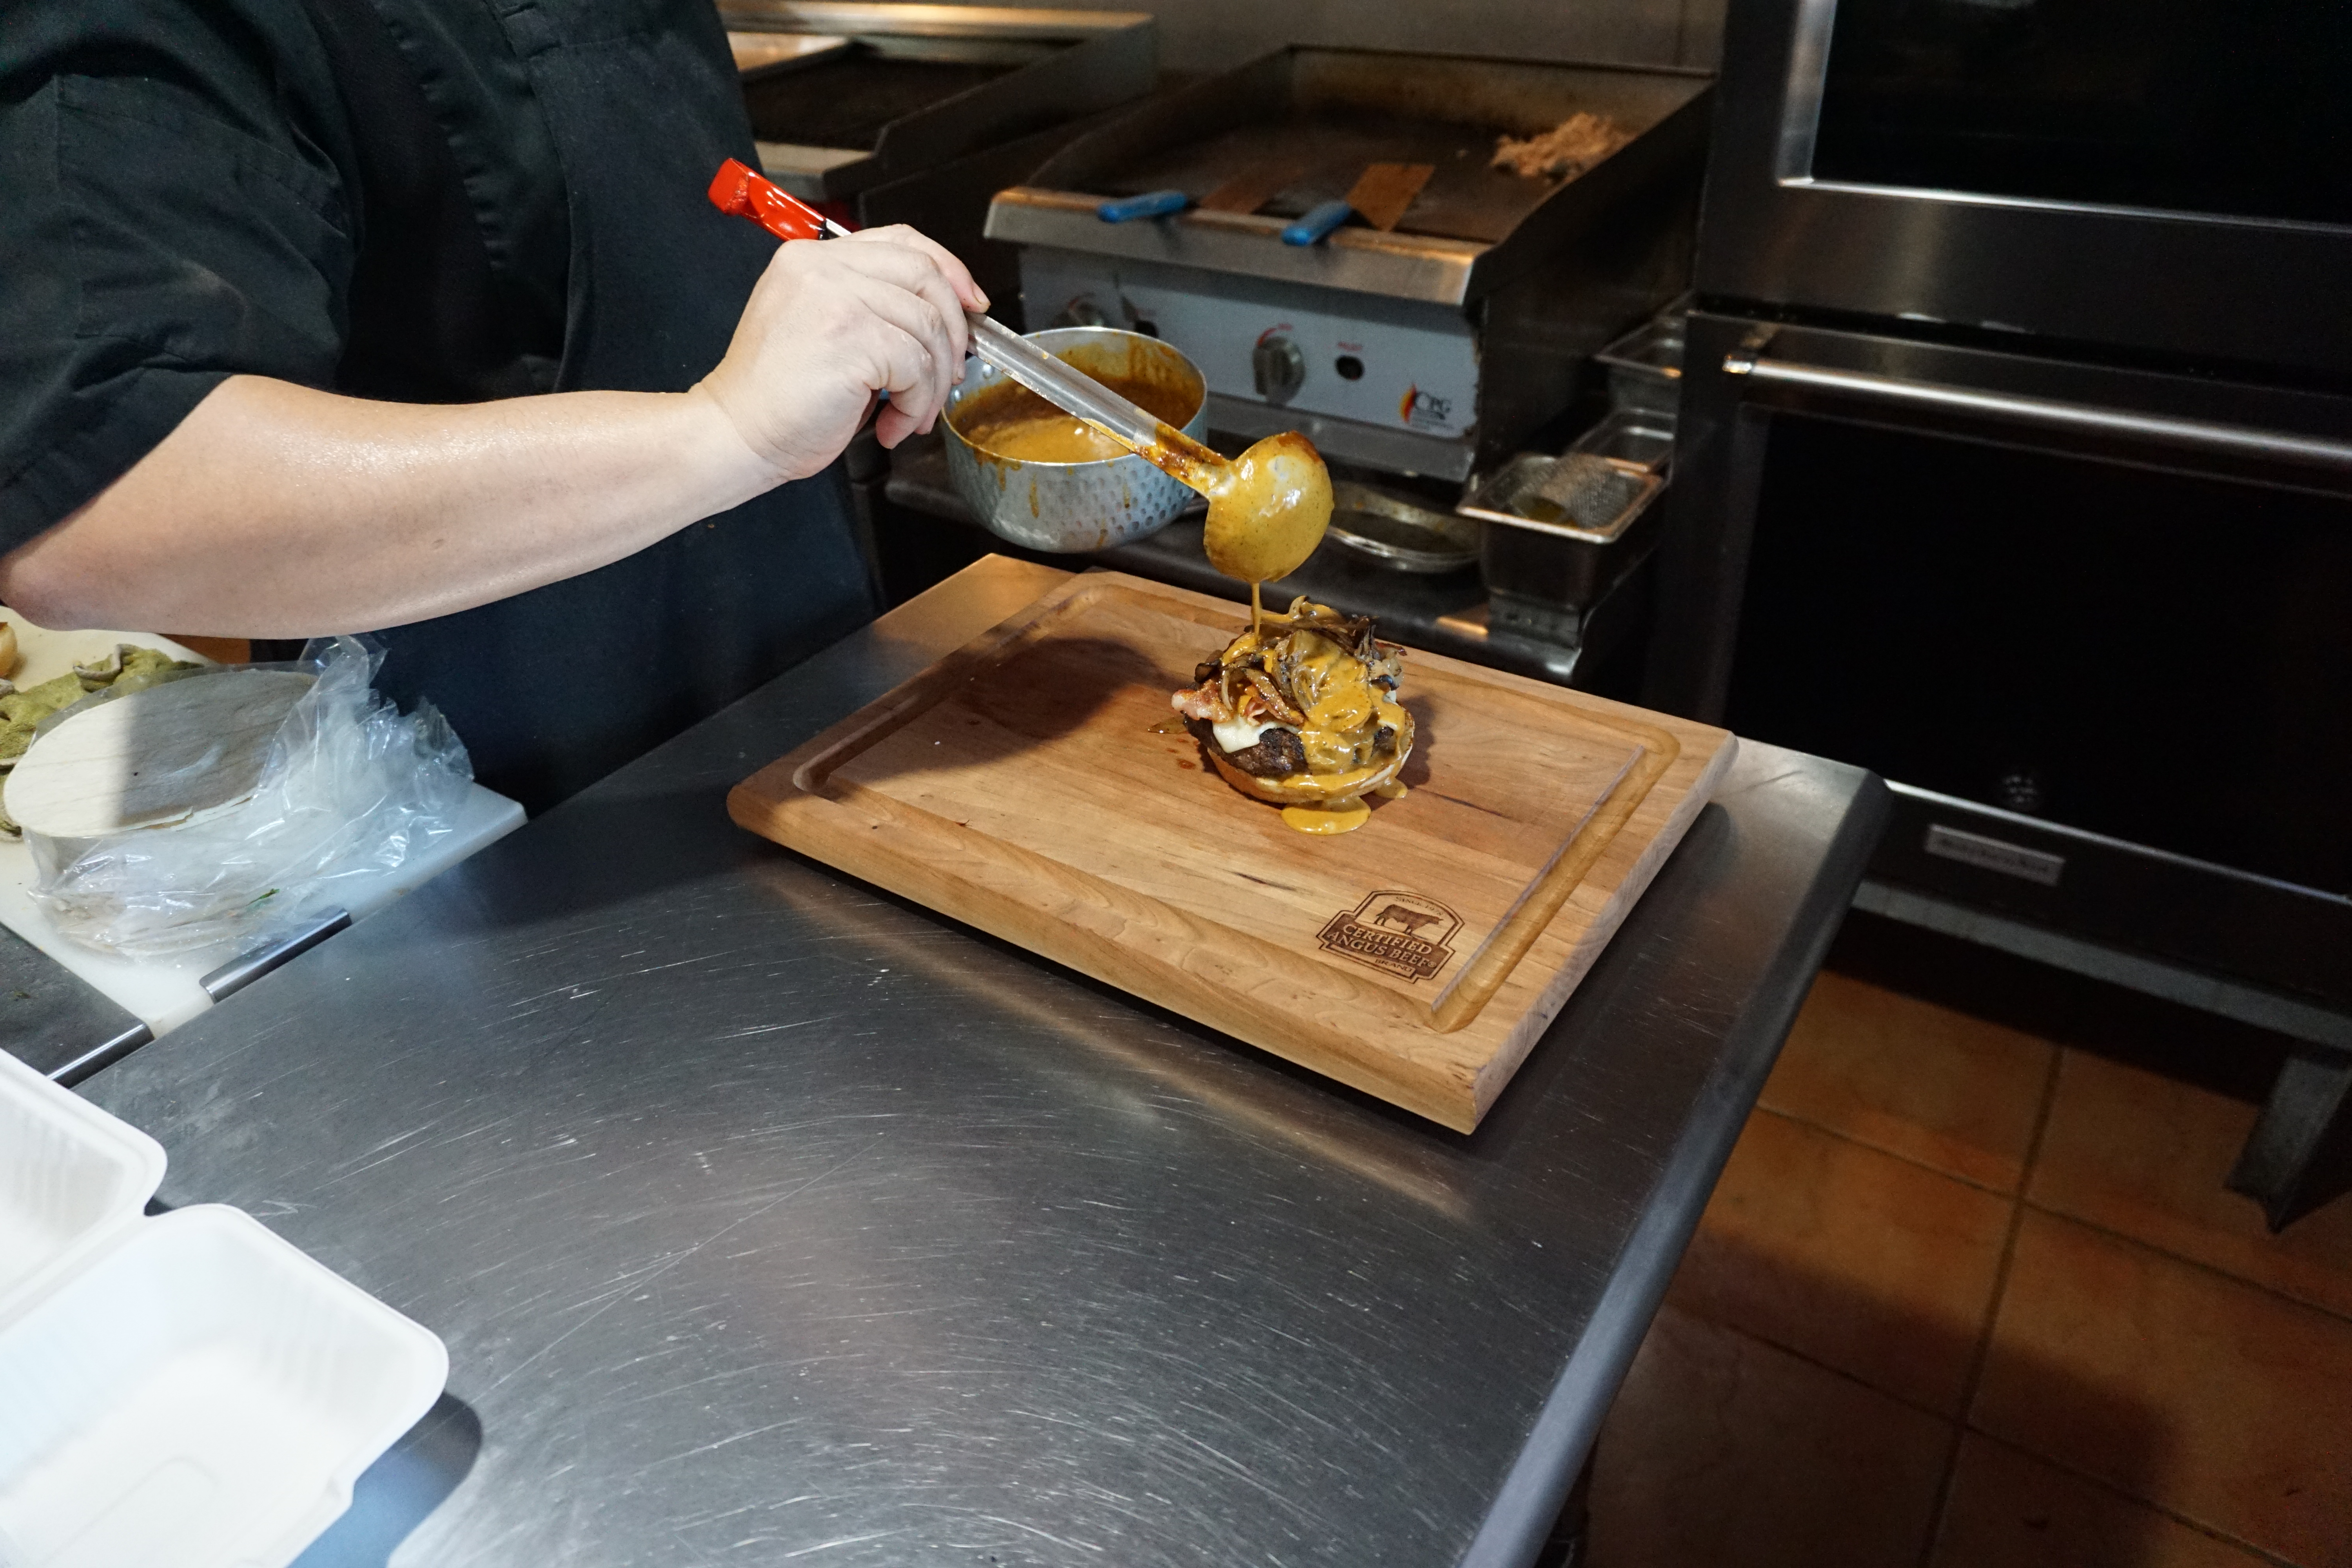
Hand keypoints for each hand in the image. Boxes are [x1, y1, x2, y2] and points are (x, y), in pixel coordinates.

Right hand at [695, 225, 987, 480]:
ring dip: (931, 382)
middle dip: (954, 329)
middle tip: (949, 371)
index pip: (902, 241)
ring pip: (927, 326)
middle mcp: (823, 268)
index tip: (970, 303)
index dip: (948, 270)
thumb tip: (941, 317)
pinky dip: (916, 404)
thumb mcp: (822, 329)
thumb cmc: (777, 398)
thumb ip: (870, 306)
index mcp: (813, 259)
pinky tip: (892, 424)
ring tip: (910, 413)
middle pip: (925, 274)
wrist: (737, 434)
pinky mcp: (852, 337)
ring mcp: (837, 298)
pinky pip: (916, 366)